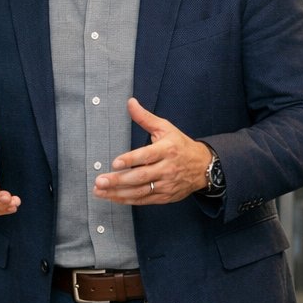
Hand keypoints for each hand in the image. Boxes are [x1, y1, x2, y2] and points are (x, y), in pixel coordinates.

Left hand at [93, 98, 211, 205]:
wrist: (203, 167)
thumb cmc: (180, 145)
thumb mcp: (165, 128)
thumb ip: (145, 118)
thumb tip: (130, 102)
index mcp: (167, 150)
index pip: (147, 156)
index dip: (131, 160)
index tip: (115, 163)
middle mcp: (167, 169)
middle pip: (141, 176)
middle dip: (118, 180)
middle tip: (100, 181)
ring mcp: (166, 184)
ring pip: (140, 191)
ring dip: (118, 193)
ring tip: (100, 191)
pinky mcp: (165, 196)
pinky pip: (144, 200)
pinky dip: (127, 200)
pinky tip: (113, 197)